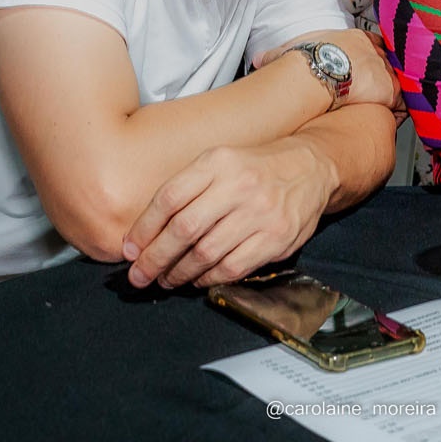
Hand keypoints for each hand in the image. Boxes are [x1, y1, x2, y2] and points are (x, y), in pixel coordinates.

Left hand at [122, 140, 334, 288]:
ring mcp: (259, 213)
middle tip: (139, 275)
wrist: (310, 168)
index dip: (144, 228)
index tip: (130, 249)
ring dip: (178, 272)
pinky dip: (208, 278)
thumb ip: (188, 189)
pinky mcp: (276, 238)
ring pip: (206, 253)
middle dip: (155, 258)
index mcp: (218, 162)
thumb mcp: (220, 161)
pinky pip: (232, 266)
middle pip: (184, 229)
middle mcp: (238, 186)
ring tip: (165, 279)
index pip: (170, 198)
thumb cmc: (254, 168)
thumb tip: (147, 232)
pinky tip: (196, 280)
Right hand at [256, 29, 399, 111]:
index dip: (369, 56)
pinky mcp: (388, 89)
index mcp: (354, 39)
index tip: (365, 66)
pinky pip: (400, 101)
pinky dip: (397, 108)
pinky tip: (391, 116)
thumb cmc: (304, 62)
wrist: (316, 74)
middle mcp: (373, 51)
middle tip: (377, 86)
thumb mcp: (289, 51)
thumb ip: (276, 54)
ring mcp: (383, 69)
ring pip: (395, 81)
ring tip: (384, 102)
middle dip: (383, 73)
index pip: (370, 44)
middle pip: (386, 61)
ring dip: (390, 91)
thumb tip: (260, 59)